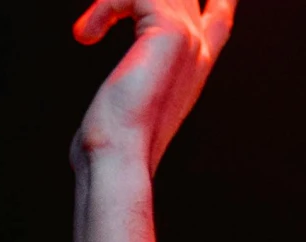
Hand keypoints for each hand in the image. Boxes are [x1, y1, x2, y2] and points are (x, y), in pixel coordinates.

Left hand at [72, 0, 236, 174]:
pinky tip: (86, 34)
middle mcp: (200, 49)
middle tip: (105, 11)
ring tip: (89, 29)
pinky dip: (105, 7)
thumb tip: (112, 76)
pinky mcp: (170, 32)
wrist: (118, 162)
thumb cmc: (113, 147)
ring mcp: (190, 38)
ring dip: (114, 1)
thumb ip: (136, 75)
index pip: (219, 16)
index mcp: (195, 68)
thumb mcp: (130, 103)